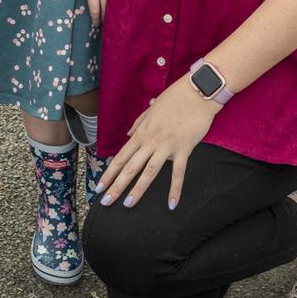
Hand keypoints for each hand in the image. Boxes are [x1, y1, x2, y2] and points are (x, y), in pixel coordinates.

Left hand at [78, 0, 116, 25]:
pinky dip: (118, 0)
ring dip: (112, 10)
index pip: (94, 7)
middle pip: (105, 8)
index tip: (95, 24)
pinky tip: (119, 3)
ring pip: (113, 2)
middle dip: (104, 17)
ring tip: (112, 17)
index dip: (95, 17)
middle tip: (103, 25)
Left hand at [95, 76, 220, 209]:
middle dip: (116, 186)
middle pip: (130, 168)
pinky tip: (172, 204)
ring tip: (128, 204)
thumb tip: (128, 134)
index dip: (109, 173)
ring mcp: (166, 146)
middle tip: (105, 202)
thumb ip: (139, 123)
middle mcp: (150, 141)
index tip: (100, 186)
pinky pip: (178, 173)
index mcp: (141, 132)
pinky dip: (175, 189)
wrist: (196, 93)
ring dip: (138, 190)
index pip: (121, 157)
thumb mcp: (151, 108)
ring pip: (149, 172)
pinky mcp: (183, 149)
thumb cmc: (174, 98)